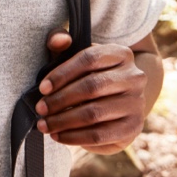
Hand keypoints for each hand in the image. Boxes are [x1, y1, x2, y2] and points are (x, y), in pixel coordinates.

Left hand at [36, 30, 146, 152]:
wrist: (120, 97)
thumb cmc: (89, 73)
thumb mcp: (74, 55)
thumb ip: (61, 43)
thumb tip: (58, 39)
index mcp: (121, 53)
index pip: (89, 58)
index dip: (62, 73)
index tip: (42, 87)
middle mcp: (134, 77)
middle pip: (91, 87)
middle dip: (60, 100)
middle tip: (40, 109)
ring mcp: (137, 103)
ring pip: (94, 113)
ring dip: (64, 121)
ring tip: (44, 124)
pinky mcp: (133, 127)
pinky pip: (101, 135)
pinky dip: (75, 137)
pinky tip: (58, 136)